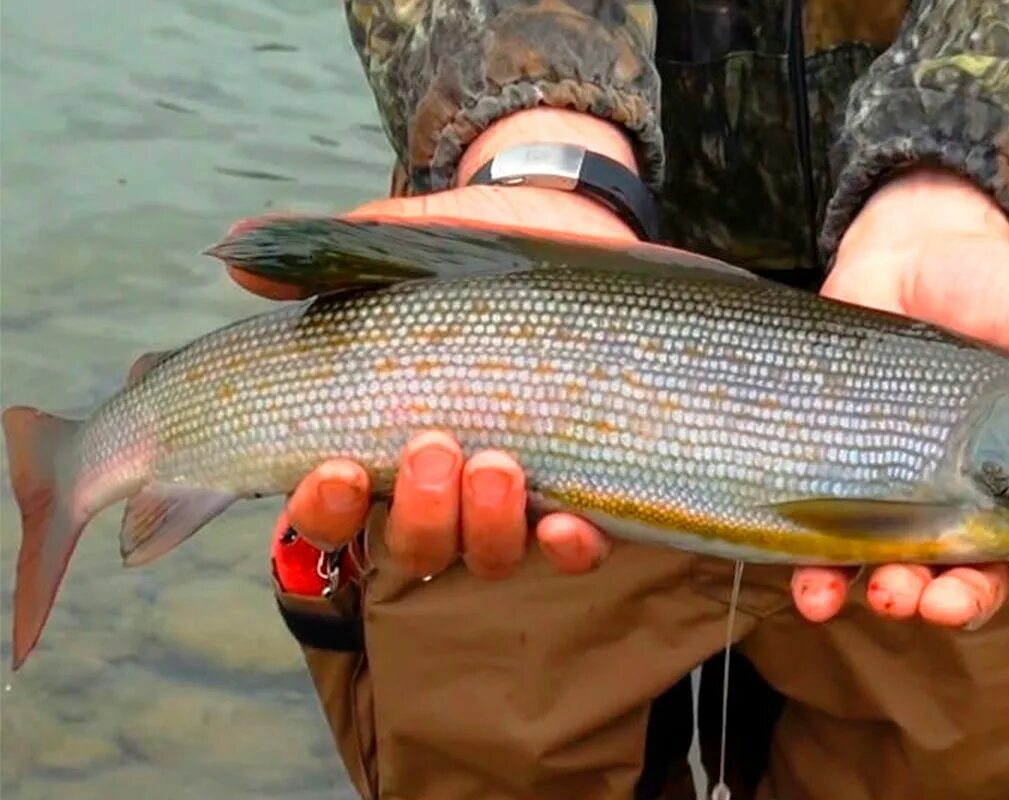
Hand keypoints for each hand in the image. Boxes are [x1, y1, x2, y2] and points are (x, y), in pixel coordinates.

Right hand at [237, 109, 633, 580]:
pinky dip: (566, 551)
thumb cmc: (462, 254)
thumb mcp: (390, 246)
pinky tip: (567, 526)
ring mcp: (512, 495)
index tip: (334, 470)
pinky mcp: (582, 485)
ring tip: (496, 465)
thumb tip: (236, 249)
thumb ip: (320, 259)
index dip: (324, 511)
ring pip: (487, 554)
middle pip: (415, 546)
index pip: (332, 512)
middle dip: (420, 515)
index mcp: (379, 442)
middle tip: (432, 447)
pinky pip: (570, 551)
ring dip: (485, 527)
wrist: (562, 224)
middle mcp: (442, 486)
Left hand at [805, 165, 1008, 631]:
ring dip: (895, 596)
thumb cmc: (992, 287)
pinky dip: (822, 578)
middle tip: (943, 602)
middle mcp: (971, 502)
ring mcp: (903, 495)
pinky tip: (814, 592)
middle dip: (962, 600)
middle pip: (976, 578)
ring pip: (904, 572)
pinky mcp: (843, 480)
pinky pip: (830, 546)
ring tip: (885, 596)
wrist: (903, 255)